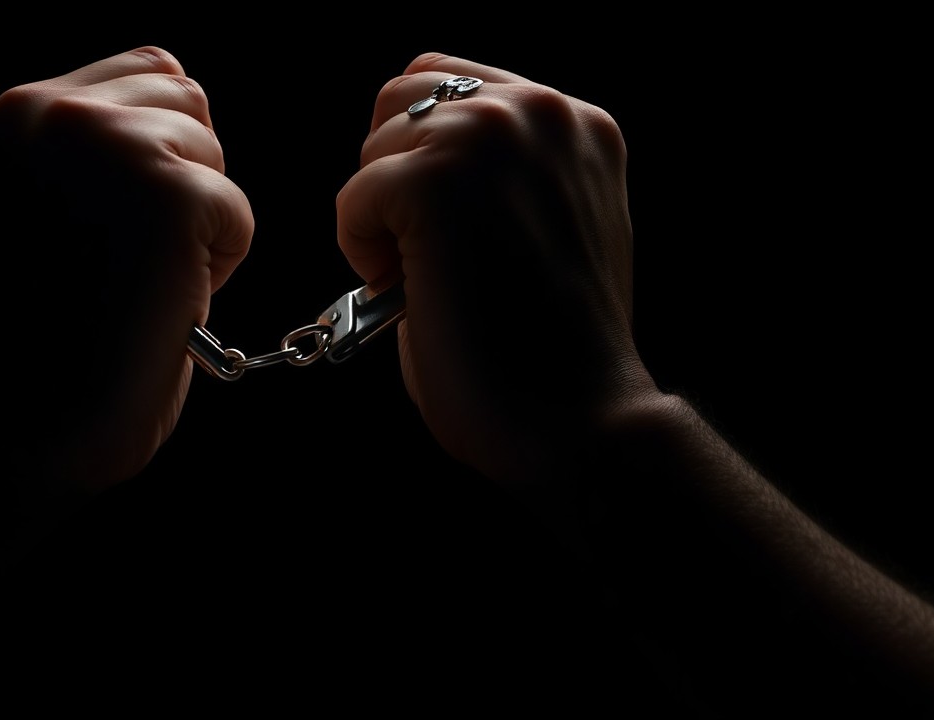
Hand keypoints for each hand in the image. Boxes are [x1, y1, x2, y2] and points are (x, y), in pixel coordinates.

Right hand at [0, 46, 253, 493]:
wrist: (6, 425)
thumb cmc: (32, 337)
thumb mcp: (46, 207)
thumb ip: (94, 156)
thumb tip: (186, 124)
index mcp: (19, 112)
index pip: (147, 73)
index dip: (157, 152)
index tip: (115, 226)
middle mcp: (57, 110)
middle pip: (188, 100)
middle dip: (179, 179)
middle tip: (125, 261)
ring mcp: (113, 147)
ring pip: (213, 156)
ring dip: (194, 224)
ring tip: (132, 282)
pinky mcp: (168, 196)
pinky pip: (236, 214)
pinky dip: (214, 267)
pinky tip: (154, 303)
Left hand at [336, 52, 652, 490]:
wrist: (577, 421)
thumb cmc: (550, 348)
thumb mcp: (545, 226)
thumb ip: (502, 176)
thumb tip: (415, 159)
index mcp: (579, 122)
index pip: (459, 84)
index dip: (425, 154)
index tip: (444, 227)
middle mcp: (542, 111)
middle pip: (405, 97)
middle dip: (397, 176)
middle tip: (426, 257)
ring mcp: (489, 139)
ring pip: (377, 144)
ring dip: (381, 214)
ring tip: (424, 280)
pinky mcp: (436, 183)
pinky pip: (354, 197)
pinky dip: (362, 250)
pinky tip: (406, 294)